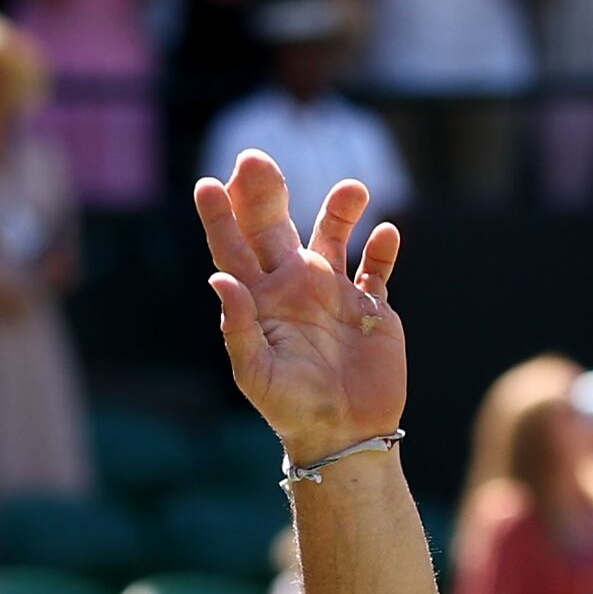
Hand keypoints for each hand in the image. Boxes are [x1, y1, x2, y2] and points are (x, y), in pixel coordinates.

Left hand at [194, 153, 405, 470]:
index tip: (208, 183)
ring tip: (352, 189)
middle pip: (276, 227)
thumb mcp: (256, 372)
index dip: (220, 216)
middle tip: (255, 158)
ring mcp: (334, 294)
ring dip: (340, 210)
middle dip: (266, 192)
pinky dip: (382, 250)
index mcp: (261, 301)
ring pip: (334, 235)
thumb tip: (218, 279)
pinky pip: (378, 269)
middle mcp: (295, 288)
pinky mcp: (372, 309)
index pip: (234, 249)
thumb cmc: (291, 408)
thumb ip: (237, 326)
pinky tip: (384, 233)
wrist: (343, 435)